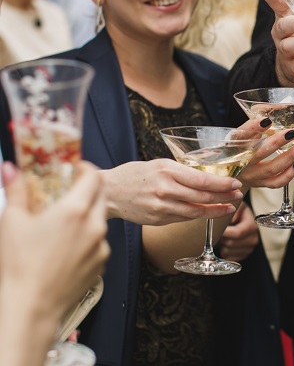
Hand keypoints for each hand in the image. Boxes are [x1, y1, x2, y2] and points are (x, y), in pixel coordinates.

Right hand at [0, 161, 109, 316]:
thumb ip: (17, 190)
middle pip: (101, 196)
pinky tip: (67, 247)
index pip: (94, 177)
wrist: (32, 305)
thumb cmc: (20, 264)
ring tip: (64, 223)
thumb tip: (10, 169)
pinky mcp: (102, 262)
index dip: (85, 169)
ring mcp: (101, 245)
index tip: (74, 169)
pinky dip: (88, 238)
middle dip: (88, 190)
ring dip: (87, 215)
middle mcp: (94, 225)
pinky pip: (99, 242)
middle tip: (68, 191)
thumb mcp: (12, 221)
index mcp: (74, 210)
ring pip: (100, 220)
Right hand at [100, 158, 241, 224]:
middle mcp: (165, 189)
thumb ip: (180, 172)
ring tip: (229, 207)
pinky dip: (199, 215)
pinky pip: (184, 218)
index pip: (202, 180)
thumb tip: (206, 177)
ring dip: (216, 210)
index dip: (223, 184)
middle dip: (225, 197)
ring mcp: (162, 207)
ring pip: (196, 211)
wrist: (108, 192)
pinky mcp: (159, 219)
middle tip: (238, 195)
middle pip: (203, 197)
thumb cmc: (133, 174)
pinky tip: (209, 212)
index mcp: (167, 171)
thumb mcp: (158, 164)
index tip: (236, 183)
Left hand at [217, 202, 258, 261]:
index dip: (225, 232)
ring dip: (221, 244)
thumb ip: (234, 208)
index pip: (237, 233)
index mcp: (252, 226)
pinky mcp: (243, 256)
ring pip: (228, 251)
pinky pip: (228, 257)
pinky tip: (224, 243)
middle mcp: (253, 239)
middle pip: (231, 243)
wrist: (242, 220)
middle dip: (221, 237)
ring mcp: (249, 249)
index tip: (215, 229)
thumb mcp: (238, 205)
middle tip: (215, 231)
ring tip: (222, 235)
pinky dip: (223, 251)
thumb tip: (231, 217)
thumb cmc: (238, 212)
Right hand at [237, 119, 293, 188]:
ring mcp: (251, 175)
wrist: (230, 174)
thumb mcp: (242, 135)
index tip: (267, 121)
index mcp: (233, 146)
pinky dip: (289, 174)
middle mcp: (242, 162)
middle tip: (291, 132)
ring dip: (289, 157)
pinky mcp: (260, 183)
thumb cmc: (239, 150)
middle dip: (277, 142)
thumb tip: (284, 105)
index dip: (253, 128)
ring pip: (272, 168)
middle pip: (260, 153)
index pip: (241, 136)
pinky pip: (276, 182)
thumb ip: (258, 124)